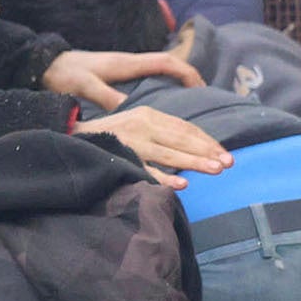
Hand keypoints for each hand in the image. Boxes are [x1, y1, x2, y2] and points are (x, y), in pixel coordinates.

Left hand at [41, 42, 203, 109]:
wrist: (44, 64)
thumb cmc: (64, 73)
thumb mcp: (85, 86)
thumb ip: (106, 97)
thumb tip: (131, 111)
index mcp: (126, 63)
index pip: (166, 62)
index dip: (186, 73)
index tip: (202, 88)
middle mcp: (129, 62)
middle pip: (169, 65)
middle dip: (190, 78)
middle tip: (206, 96)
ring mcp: (125, 67)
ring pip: (161, 70)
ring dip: (178, 81)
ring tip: (193, 100)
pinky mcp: (118, 74)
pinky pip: (149, 76)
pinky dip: (163, 84)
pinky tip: (165, 101)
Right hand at [79, 105, 231, 183]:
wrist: (70, 134)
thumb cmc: (108, 133)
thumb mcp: (135, 122)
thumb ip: (159, 131)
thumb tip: (191, 146)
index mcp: (148, 115)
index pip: (185, 128)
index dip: (206, 140)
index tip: (224, 153)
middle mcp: (142, 125)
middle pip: (181, 139)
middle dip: (207, 151)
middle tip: (229, 163)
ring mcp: (132, 142)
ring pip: (170, 154)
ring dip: (194, 163)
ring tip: (216, 170)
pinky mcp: (121, 156)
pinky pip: (147, 170)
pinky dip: (165, 178)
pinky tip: (182, 185)